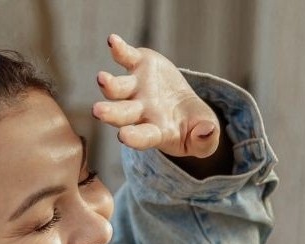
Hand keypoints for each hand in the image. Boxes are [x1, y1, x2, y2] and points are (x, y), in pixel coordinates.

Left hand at [91, 33, 220, 158]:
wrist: (185, 107)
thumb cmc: (194, 127)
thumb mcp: (206, 138)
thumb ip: (206, 141)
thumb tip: (206, 132)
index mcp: (157, 132)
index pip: (144, 136)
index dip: (134, 137)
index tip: (124, 136)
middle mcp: (141, 112)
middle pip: (123, 114)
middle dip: (110, 113)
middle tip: (98, 111)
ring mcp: (136, 89)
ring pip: (118, 89)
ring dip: (109, 84)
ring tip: (102, 78)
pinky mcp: (138, 66)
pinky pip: (125, 57)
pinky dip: (118, 49)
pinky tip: (112, 41)